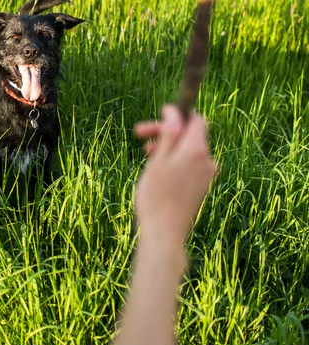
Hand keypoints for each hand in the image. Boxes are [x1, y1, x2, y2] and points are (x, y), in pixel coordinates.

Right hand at [134, 105, 216, 245]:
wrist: (164, 233)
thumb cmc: (156, 196)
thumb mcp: (158, 160)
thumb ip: (169, 134)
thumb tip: (174, 111)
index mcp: (197, 150)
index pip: (196, 120)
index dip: (176, 115)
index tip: (156, 116)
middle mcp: (207, 160)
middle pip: (189, 135)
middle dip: (165, 132)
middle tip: (138, 134)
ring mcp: (206, 175)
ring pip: (187, 151)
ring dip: (167, 147)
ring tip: (145, 154)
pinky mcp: (201, 187)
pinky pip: (189, 165)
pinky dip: (174, 161)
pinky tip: (156, 170)